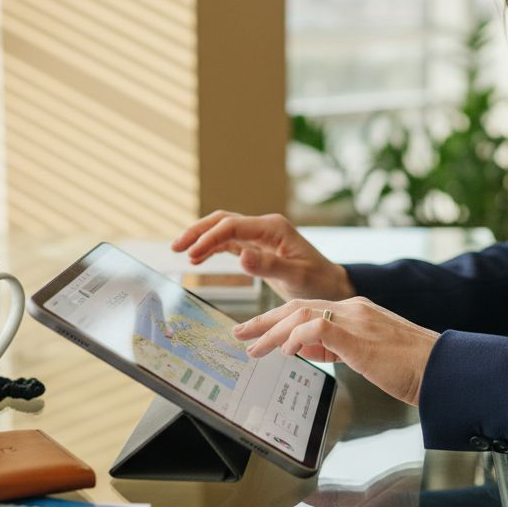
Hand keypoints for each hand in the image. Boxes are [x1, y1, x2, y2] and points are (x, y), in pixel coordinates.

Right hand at [171, 211, 354, 301]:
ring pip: (223, 229)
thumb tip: (241, 257)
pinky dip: (212, 248)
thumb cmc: (318, 281)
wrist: (332, 285)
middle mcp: (265, 227)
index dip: (209, 238)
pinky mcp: (257, 247)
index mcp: (273, 228)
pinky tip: (197, 258)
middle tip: (175, 247)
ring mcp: (260, 236)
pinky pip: (229, 242)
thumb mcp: (296, 277)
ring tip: (179, 251)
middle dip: (198, 231)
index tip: (191, 255)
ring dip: (201, 238)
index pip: (232, 226)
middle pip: (223, 221)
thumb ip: (268, 266)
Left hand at [233, 297, 437, 405]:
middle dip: (264, 321)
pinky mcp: (357, 335)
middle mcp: (354, 309)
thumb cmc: (413, 368)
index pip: (309, 308)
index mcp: (357, 312)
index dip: (279, 320)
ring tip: (253, 347)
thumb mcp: (369, 355)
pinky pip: (316, 328)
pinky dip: (296, 337)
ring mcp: (355, 319)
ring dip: (272, 332)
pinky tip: (287, 351)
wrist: (443, 368)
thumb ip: (340, 348)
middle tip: (241, 334)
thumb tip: (312, 351)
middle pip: (297, 306)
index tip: (259, 333)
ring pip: (300, 314)